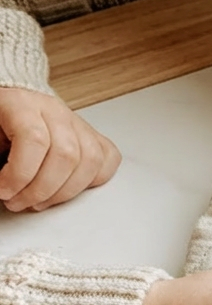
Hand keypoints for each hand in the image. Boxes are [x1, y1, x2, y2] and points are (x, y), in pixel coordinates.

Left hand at [0, 87, 120, 211]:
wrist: (14, 102)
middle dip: (41, 190)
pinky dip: (93, 181)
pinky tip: (69, 188)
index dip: (20, 173)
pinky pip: (108, 159)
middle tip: (18, 201)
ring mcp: (78, 125)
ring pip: (91, 161)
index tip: (4, 191)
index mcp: (23, 105)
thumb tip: (2, 189)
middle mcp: (55, 113)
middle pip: (66, 155)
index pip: (35, 140)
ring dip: (65, 192)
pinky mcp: (94, 137)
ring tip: (40, 201)